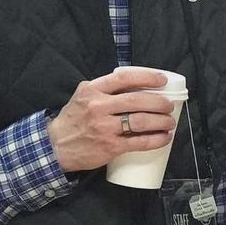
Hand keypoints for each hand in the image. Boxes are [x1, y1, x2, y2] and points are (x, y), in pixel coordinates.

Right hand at [47, 69, 175, 172]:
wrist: (55, 147)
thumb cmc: (74, 118)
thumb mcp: (84, 94)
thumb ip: (105, 86)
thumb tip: (135, 81)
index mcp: (94, 90)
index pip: (124, 78)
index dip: (147, 77)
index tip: (162, 80)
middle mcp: (99, 107)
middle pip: (137, 101)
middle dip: (159, 102)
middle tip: (169, 105)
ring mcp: (104, 128)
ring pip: (141, 121)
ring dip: (161, 121)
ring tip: (170, 122)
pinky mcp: (109, 147)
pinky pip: (138, 142)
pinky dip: (155, 140)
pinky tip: (165, 138)